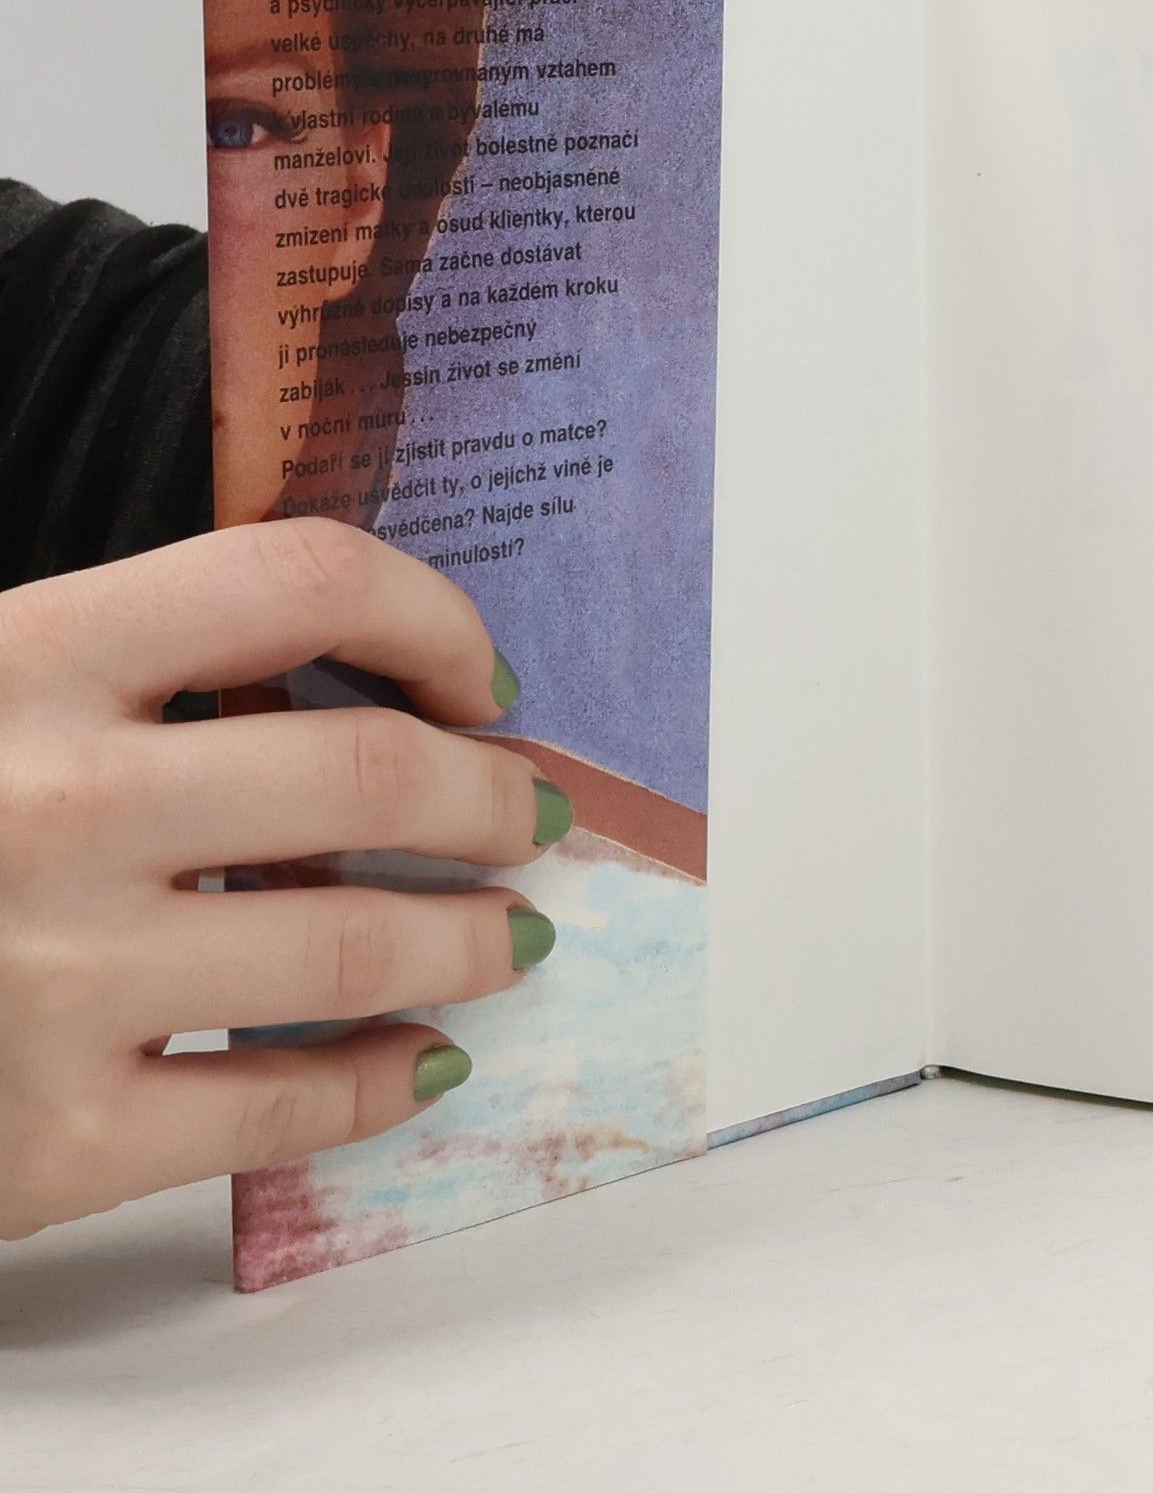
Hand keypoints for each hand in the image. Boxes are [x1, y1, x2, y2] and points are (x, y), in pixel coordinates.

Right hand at [0, 520, 567, 1239]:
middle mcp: (51, 807)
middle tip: (532, 814)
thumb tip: (342, 671)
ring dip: (471, 941)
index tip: (482, 674)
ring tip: (513, 936)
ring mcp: (52, 982)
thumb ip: (119, 661)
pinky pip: (274, 1110)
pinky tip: (425, 1063)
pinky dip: (380, 1084)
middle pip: (366, 773)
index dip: (428, 612)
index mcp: (23, 659)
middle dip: (490, 797)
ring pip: (351, 949)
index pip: (294, 577)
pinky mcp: (44, 1145)